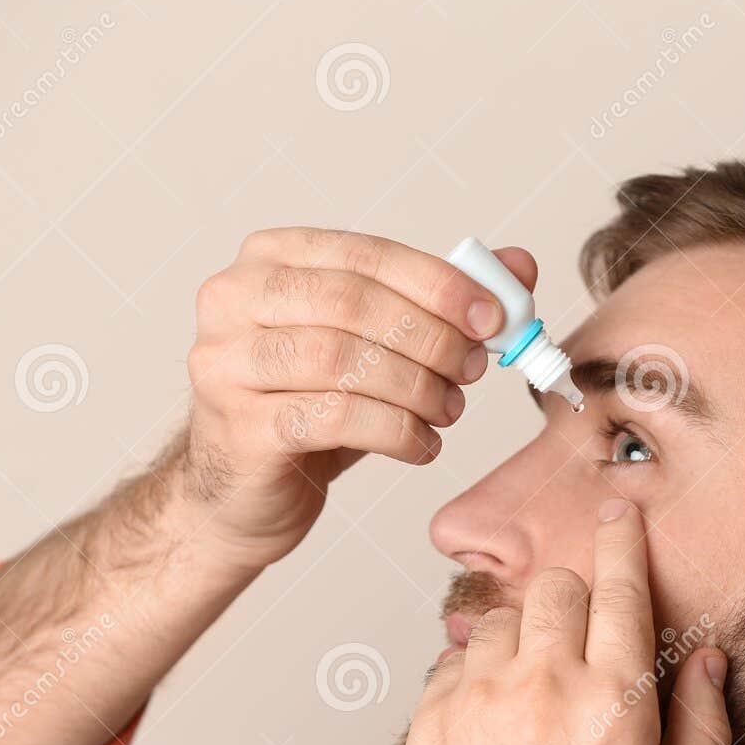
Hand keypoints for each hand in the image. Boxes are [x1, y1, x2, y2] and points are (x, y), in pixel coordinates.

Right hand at [178, 227, 536, 568]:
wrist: (244, 490)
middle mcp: (234, 300)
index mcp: (270, 259)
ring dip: (415, 386)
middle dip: (430, 336)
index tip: (493, 316)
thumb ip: (440, 300)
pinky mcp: (239, 427)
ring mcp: (226, 363)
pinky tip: (422, 445)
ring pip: (340, 360)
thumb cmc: (310, 406)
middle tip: (473, 367)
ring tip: (449, 409)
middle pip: (351, 302)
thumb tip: (517, 267)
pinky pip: (333, 418)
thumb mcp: (375, 345)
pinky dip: (394, 431)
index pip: (366, 253)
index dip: (438, 283)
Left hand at [389, 499, 732, 744]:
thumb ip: (703, 730)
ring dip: (522, 636)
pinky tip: (492, 722)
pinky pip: (450, 662)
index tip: (617, 515)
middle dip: (573, 595)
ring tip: (535, 694)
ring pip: (498, 618)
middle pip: (554, 587)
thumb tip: (707, 659)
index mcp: (614, 704)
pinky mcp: (425, 726)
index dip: (621, 541)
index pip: (619, 588)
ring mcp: (474, 702)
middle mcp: (540, 687)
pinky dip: (474, 673)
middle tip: (581, 636)